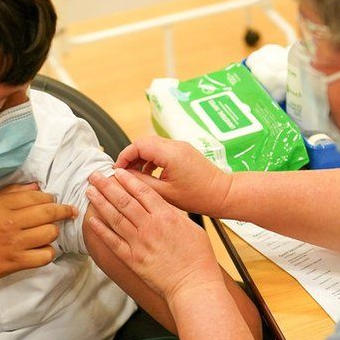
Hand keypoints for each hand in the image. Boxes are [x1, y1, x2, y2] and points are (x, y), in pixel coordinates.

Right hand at [0, 183, 76, 290]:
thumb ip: (11, 193)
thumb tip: (37, 187)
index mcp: (1, 206)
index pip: (36, 197)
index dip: (50, 198)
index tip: (55, 200)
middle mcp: (10, 223)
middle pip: (49, 213)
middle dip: (63, 211)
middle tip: (69, 212)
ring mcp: (15, 244)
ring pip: (51, 233)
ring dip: (54, 232)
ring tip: (49, 232)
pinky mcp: (17, 263)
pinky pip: (46, 256)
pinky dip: (48, 253)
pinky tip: (42, 250)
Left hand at [85, 169, 222, 300]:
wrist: (194, 285)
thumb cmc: (198, 258)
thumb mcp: (191, 227)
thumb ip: (173, 214)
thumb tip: (160, 205)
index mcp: (166, 216)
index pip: (142, 192)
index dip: (127, 180)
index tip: (117, 172)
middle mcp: (150, 227)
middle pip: (124, 200)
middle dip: (107, 186)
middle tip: (95, 175)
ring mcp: (139, 243)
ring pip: (115, 217)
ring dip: (100, 202)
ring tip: (90, 191)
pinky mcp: (132, 259)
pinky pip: (112, 241)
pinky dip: (101, 230)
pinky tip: (92, 220)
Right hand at [113, 136, 232, 216]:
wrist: (222, 194)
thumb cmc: (199, 196)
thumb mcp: (164, 193)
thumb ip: (141, 183)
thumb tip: (123, 177)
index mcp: (170, 153)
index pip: (138, 145)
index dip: (124, 157)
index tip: (117, 170)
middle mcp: (175, 145)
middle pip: (144, 142)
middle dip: (130, 156)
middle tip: (123, 172)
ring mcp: (181, 147)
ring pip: (152, 145)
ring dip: (141, 157)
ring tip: (135, 175)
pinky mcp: (184, 152)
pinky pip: (162, 150)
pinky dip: (152, 159)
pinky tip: (149, 174)